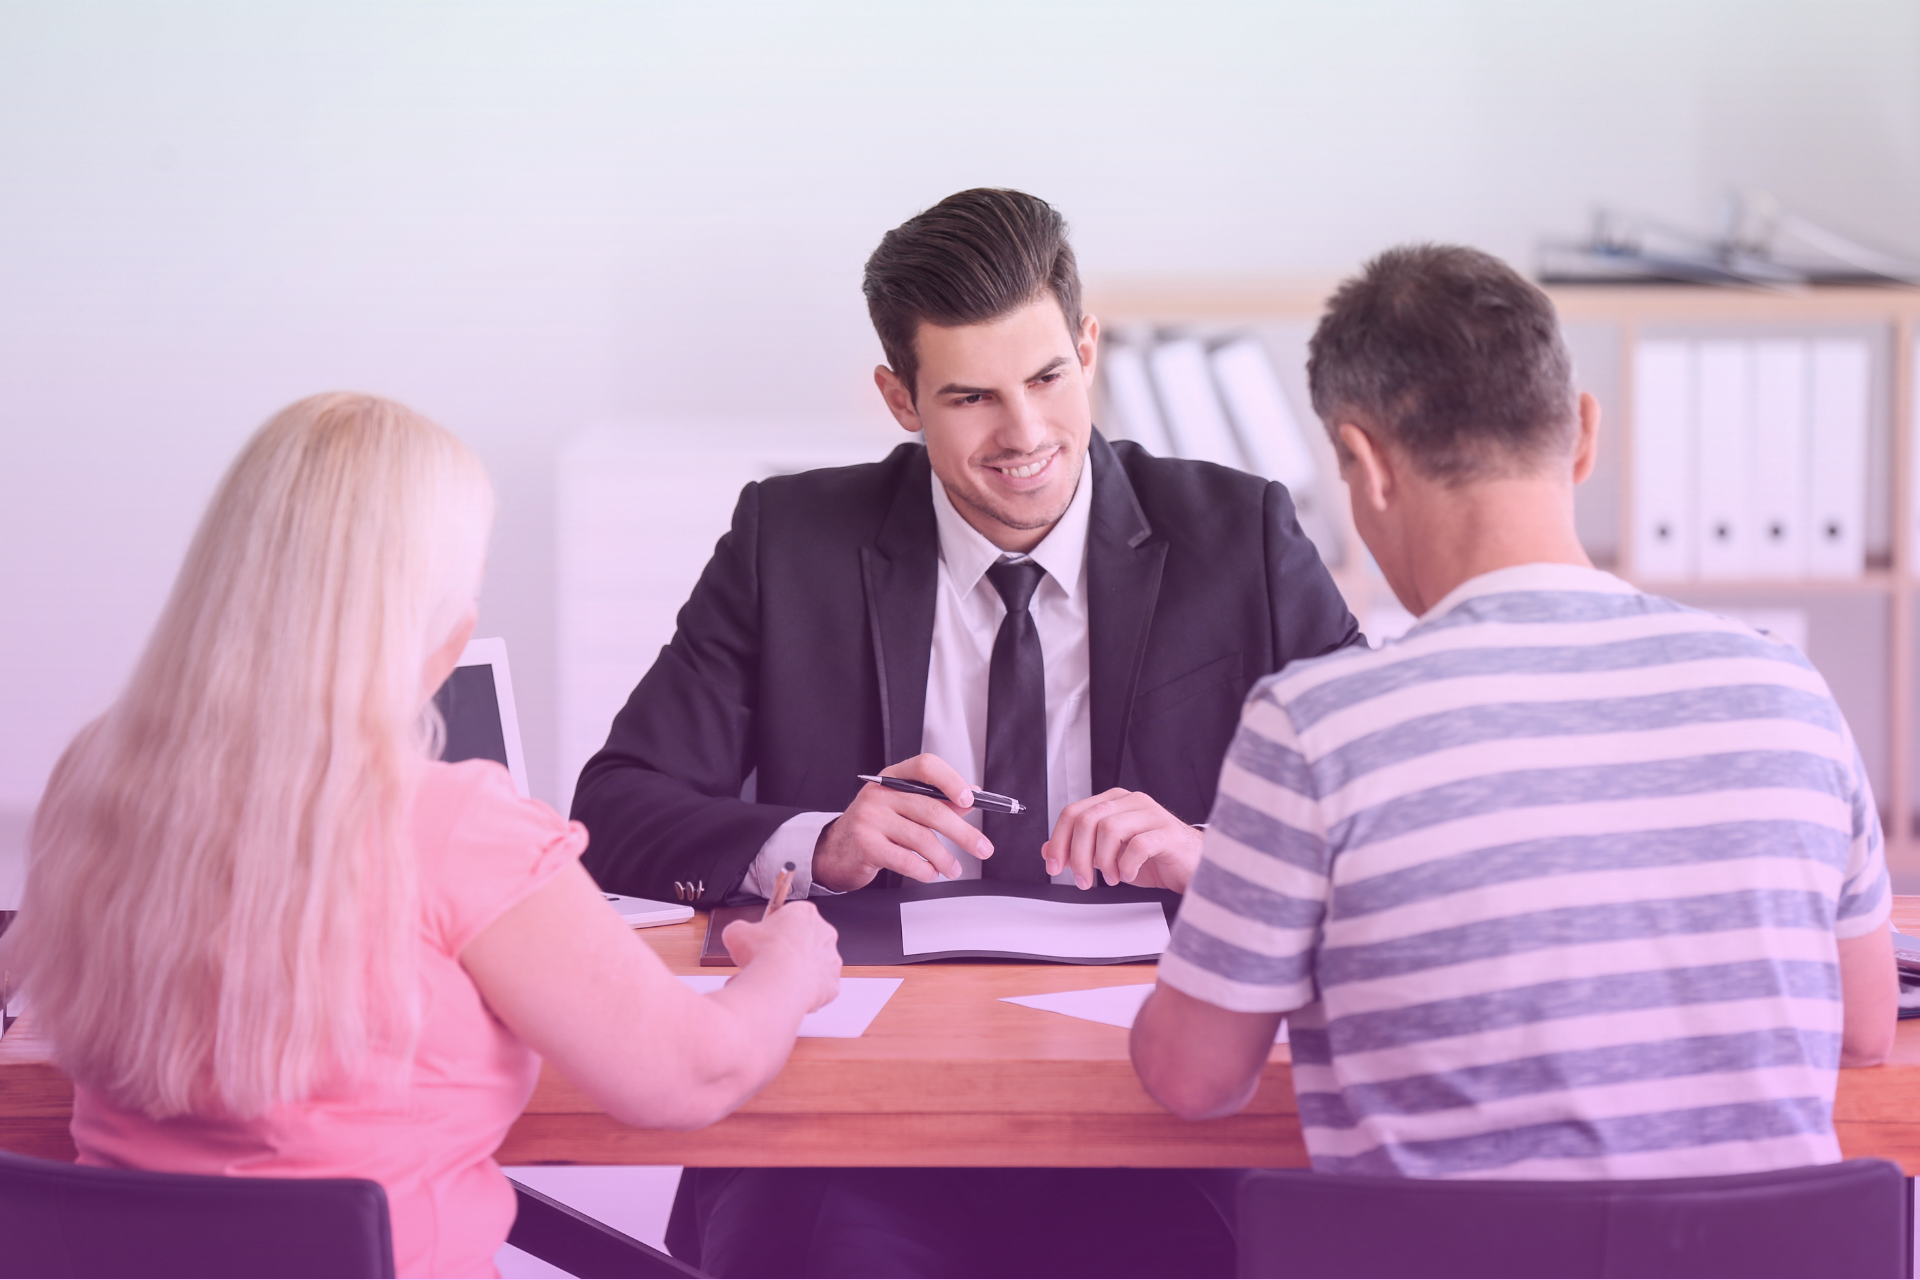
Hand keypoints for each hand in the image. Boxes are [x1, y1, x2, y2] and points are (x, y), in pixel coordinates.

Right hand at [721, 901, 841, 1011]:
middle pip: (805, 940)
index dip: (774, 929)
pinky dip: (803, 991)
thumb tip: (736, 935)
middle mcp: (824, 933)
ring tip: (774, 981)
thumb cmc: (762, 954)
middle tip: (767, 961)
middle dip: (787, 951)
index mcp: (804, 913)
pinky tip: (786, 993)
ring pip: (812, 965)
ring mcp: (831, 959)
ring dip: (796, 971)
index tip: (764, 939)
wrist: (778, 983)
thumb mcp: (736, 933)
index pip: (791, 916)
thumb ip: (740, 930)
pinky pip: (817, 987)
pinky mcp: (831, 984)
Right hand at [811, 753, 993, 891]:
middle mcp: (880, 793)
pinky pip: (906, 860)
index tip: (971, 800)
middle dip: (963, 833)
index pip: (926, 766)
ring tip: (953, 869)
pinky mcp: (866, 845)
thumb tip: (972, 799)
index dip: (952, 781)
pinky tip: (929, 873)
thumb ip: (936, 801)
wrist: (834, 851)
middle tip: (982, 847)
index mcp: (892, 778)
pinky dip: (924, 870)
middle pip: (932, 809)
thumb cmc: (874, 828)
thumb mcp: (903, 808)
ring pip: (922, 838)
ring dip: (945, 858)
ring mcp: (870, 818)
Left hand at [1043, 788, 1201, 892]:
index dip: (1058, 840)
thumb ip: (1080, 849)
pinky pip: (1138, 845)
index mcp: (1114, 802)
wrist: (1192, 866)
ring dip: (1103, 862)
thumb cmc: (1155, 858)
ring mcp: (1152, 814)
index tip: (1054, 865)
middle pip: (1088, 820)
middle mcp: (1131, 802)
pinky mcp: (1168, 833)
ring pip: (1109, 829)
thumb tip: (1049, 851)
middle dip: (1078, 855)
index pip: (1073, 812)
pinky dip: (1127, 866)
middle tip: (1084, 879)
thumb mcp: (1110, 855)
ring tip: (1112, 878)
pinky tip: (1129, 875)